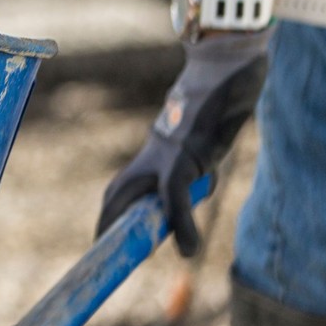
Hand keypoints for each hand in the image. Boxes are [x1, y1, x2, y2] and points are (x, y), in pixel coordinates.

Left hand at [98, 30, 267, 255]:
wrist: (225, 69)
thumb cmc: (217, 99)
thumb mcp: (204, 138)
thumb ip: (196, 162)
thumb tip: (199, 184)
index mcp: (155, 149)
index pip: (124, 184)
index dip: (113, 209)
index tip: (107, 234)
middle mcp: (154, 153)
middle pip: (118, 191)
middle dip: (108, 220)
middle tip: (100, 248)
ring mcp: (166, 154)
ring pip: (140, 198)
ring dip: (133, 229)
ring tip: (129, 256)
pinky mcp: (185, 155)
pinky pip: (175, 197)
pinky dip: (181, 225)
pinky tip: (188, 249)